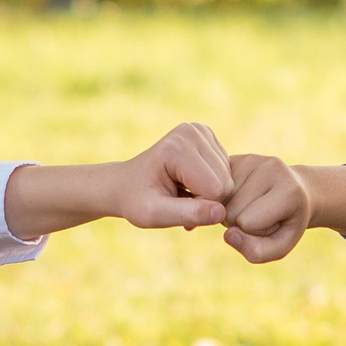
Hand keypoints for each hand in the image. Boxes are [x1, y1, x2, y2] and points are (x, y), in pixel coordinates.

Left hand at [3, 124, 232, 237]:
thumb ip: (186, 215)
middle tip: (175, 205)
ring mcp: (200, 129)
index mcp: (178, 146)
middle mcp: (192, 130)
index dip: (201, 209)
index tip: (177, 213)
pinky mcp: (206, 134)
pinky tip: (186, 189)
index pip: (216, 188)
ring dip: (208, 195)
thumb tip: (220, 214)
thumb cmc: (129, 202)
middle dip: (206, 200)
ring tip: (178, 196)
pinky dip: (211, 186)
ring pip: (229, 177)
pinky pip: (227, 171)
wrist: (116, 185)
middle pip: (225, 181)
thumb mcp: (152, 216)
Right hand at [221, 154, 314, 262]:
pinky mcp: (235, 157)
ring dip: (230, 210)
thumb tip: (229, 235)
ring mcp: (251, 159)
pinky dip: (223, 198)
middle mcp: (270, 167)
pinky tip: (239, 195)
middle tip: (260, 214)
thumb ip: (257, 251)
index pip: (248, 223)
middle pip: (231, 211)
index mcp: (289, 190)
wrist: (294, 193)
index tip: (272, 222)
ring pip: (219, 200)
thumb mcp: (280, 246)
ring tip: (251, 205)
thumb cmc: (286, 223)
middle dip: (240, 222)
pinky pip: (212, 187)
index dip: (255, 232)